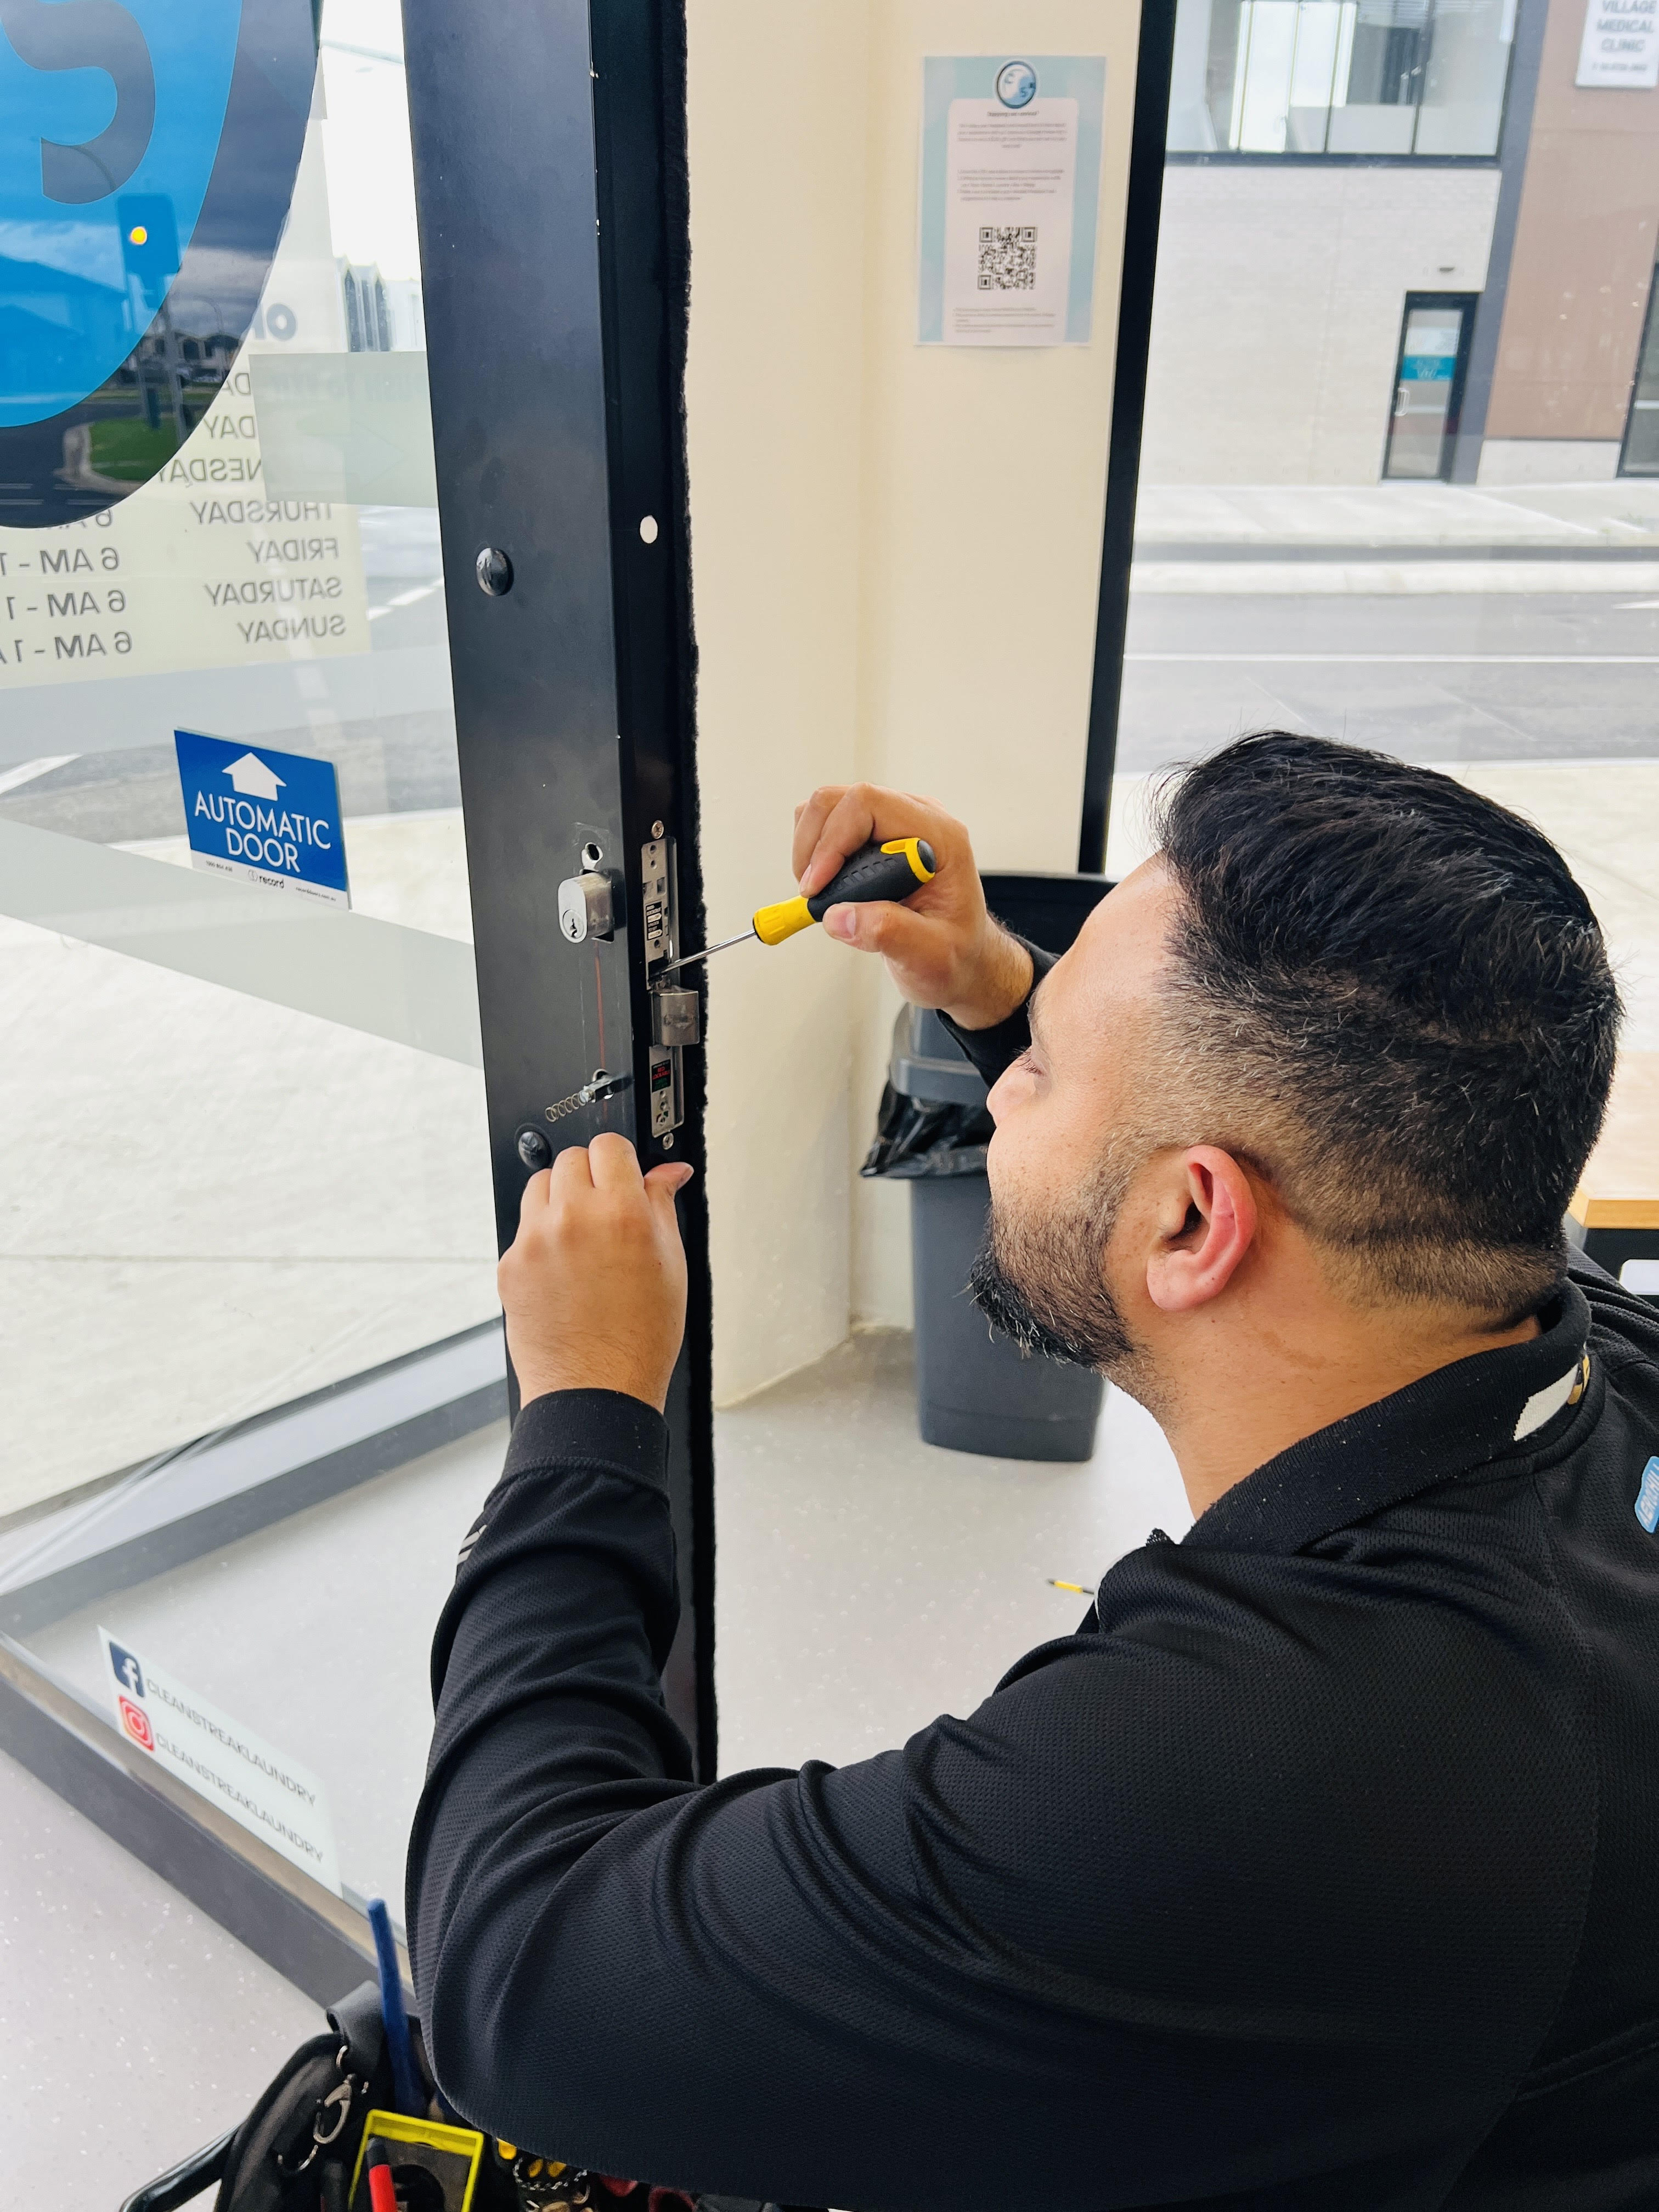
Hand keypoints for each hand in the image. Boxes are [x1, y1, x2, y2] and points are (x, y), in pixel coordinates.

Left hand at [499, 1133, 695, 1412]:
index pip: (610, 1145)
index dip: (621, 1158)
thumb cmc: (640, 1338)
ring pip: (540, 1185)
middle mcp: (574, 1219)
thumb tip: (668, 1172)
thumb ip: (663, 1205)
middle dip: (591, 1176)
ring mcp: (535, 1240)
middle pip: (571, 1158)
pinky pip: (524, 1227)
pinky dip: (542, 1235)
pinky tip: (564, 1267)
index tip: (624, 1173)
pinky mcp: (510, 1264)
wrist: (596, 1390)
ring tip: (581, 1234)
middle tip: (606, 1207)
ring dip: (560, 1197)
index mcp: (622, 1214)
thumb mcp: (671, 1264)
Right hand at [791, 783, 1032, 1029]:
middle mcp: (917, 818)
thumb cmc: (956, 952)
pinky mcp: (875, 834)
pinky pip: (829, 824)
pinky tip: (827, 885)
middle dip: (813, 845)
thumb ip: (888, 933)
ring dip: (810, 848)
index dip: (832, 841)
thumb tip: (838, 916)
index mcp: (939, 836)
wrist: (962, 954)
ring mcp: (894, 823)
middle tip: (812, 893)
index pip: (868, 805)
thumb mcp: (931, 955)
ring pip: (828, 807)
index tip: (816, 887)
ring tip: (821, 892)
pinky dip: (814, 853)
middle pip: (841, 799)